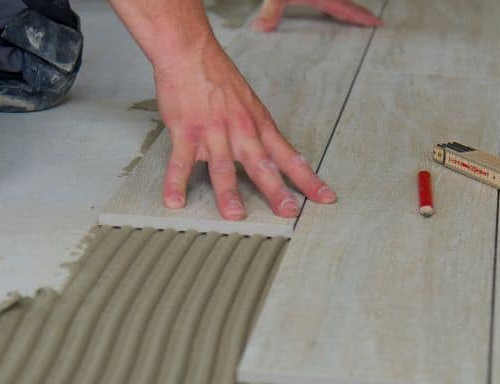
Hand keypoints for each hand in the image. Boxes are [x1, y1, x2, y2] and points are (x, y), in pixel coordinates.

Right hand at [154, 41, 336, 219]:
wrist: (190, 53)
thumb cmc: (218, 77)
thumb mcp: (249, 104)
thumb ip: (256, 133)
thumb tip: (267, 156)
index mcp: (259, 125)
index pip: (289, 157)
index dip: (308, 179)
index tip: (325, 198)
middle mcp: (240, 131)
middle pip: (262, 165)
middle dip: (277, 191)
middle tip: (288, 212)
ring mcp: (213, 132)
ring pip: (223, 167)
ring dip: (229, 193)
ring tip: (234, 215)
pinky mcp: (186, 132)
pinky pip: (181, 163)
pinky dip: (176, 183)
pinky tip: (174, 200)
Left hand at [252, 0, 382, 31]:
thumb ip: (270, 10)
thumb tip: (260, 29)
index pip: (347, 9)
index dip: (361, 17)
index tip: (377, 22)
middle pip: (348, 3)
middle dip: (359, 13)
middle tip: (374, 21)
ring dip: (348, 6)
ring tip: (355, 15)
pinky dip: (336, 2)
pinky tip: (330, 4)